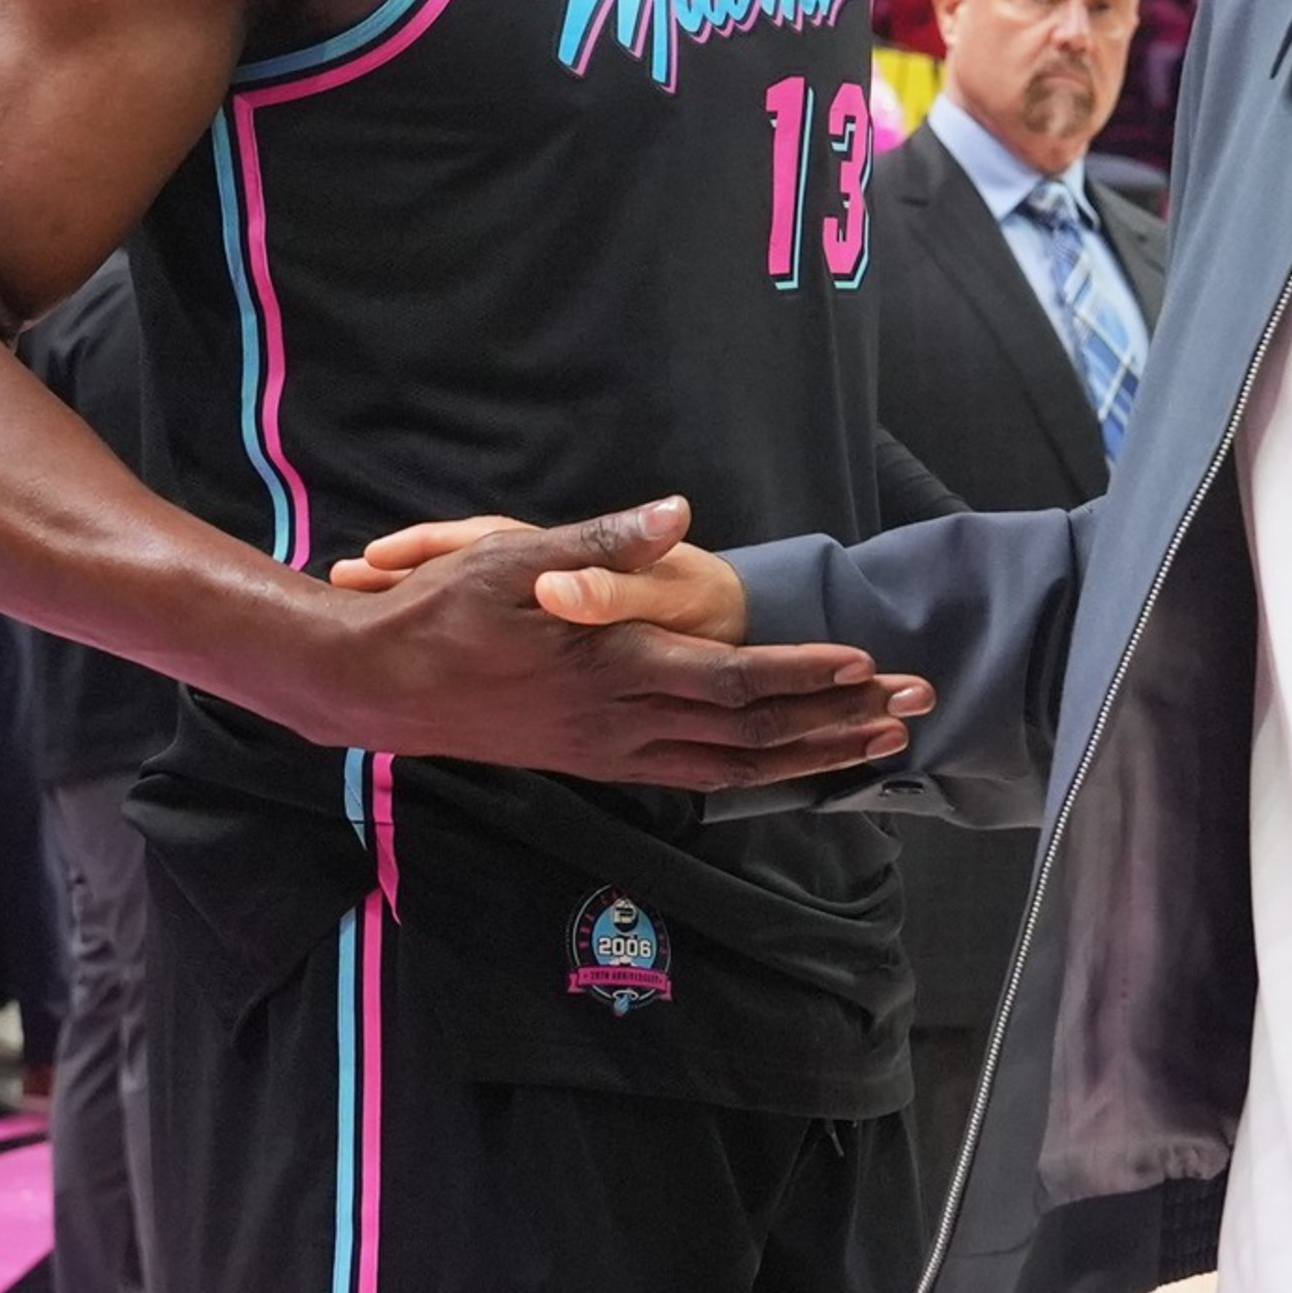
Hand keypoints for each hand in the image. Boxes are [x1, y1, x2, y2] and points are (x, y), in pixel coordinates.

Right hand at [301, 498, 926, 791]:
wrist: (376, 687)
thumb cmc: (443, 612)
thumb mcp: (517, 554)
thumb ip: (606, 539)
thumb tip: (678, 514)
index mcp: (614, 668)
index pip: (733, 681)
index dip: (805, 676)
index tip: (867, 665)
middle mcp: (622, 723)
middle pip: (752, 735)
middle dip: (839, 723)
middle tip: (915, 707)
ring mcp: (611, 751)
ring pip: (732, 768)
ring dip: (810, 756)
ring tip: (876, 745)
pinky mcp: (596, 761)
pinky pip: (693, 778)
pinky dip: (753, 774)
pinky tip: (782, 766)